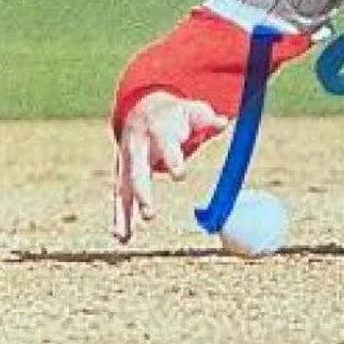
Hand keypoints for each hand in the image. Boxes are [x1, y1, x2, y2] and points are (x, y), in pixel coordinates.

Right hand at [111, 92, 227, 242]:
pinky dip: (120, 216)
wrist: (143, 107)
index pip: (165, 144)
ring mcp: (126, 161)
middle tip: (150, 214)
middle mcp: (138, 146)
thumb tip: (224, 122)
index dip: (172, 159)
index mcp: (158, 129)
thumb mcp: (193, 110)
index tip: (180, 176)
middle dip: (142, 193)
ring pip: (123, 188)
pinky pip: (119, 196)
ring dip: (125, 212)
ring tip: (125, 236)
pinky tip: (122, 236)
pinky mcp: (121, 173)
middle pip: (138, 171)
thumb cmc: (176, 113)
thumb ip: (207, 119)